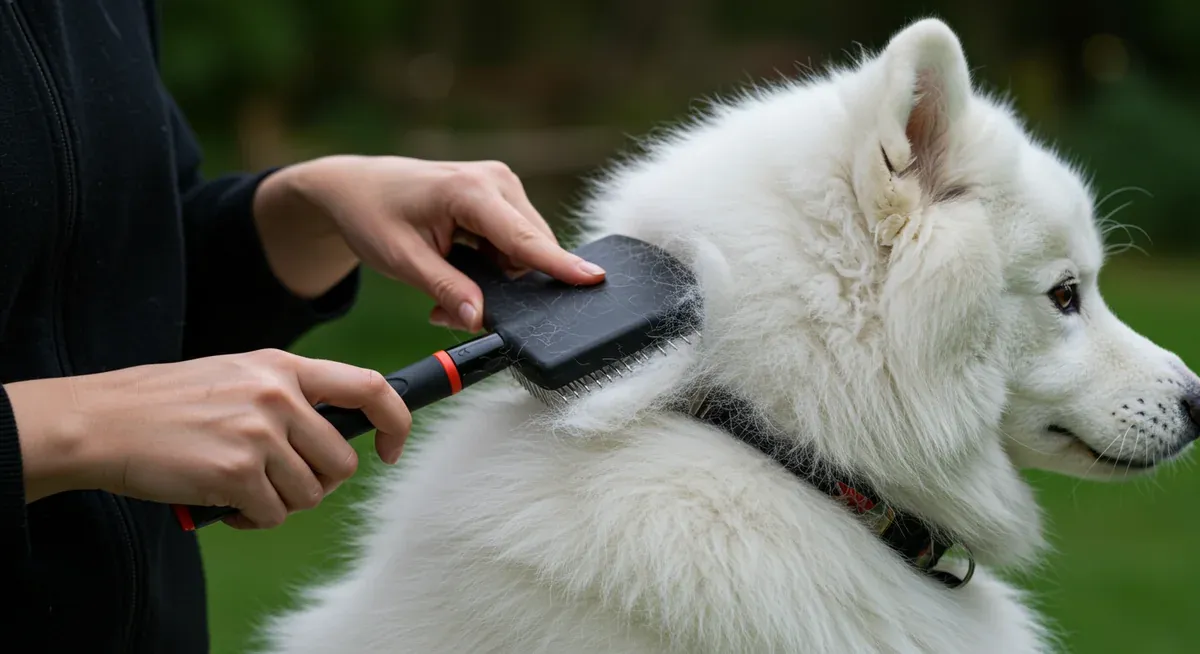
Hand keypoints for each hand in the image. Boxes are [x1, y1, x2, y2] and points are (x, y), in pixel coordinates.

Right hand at [6, 349, 410, 528]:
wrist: (102, 421)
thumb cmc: (168, 403)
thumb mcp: (238, 375)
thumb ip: (288, 394)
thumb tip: (338, 432)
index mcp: (283, 366)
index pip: (370, 387)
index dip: (395, 421)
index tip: (390, 448)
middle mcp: (279, 396)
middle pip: (342, 460)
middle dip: (319, 482)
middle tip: (282, 483)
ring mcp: (259, 434)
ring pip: (311, 493)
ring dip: (283, 503)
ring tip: (245, 490)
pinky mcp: (237, 473)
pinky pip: (274, 515)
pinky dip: (254, 520)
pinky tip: (226, 505)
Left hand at [253, 155, 605, 331]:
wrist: (356, 187)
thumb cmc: (372, 216)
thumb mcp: (402, 260)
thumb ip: (446, 289)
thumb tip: (480, 319)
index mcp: (471, 191)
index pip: (524, 239)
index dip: (560, 264)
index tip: (595, 279)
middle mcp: (497, 181)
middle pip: (530, 249)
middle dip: (505, 287)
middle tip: (449, 308)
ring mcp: (502, 186)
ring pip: (525, 249)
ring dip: (497, 278)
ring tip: (447, 285)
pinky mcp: (502, 197)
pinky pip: (515, 242)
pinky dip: (494, 264)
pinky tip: (460, 268)